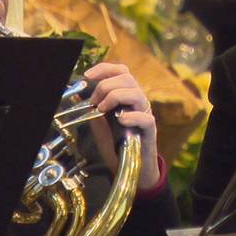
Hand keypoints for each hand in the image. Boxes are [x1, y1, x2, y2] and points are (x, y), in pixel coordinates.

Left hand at [83, 62, 161, 191]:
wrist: (131, 166)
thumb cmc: (117, 144)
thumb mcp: (100, 123)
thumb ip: (95, 109)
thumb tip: (85, 98)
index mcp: (127, 95)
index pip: (121, 71)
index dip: (105, 69)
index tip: (87, 75)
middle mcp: (138, 100)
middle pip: (127, 78)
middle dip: (106, 85)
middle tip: (95, 102)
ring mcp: (145, 113)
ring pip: (135, 93)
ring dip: (115, 97)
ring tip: (103, 110)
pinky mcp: (150, 129)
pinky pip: (145, 117)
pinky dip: (131, 116)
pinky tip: (120, 120)